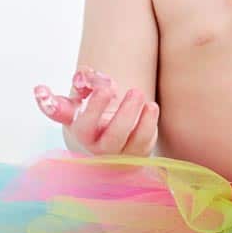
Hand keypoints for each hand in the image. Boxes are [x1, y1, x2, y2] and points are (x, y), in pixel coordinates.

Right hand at [34, 67, 158, 155]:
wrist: (110, 121)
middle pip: (113, 138)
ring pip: (135, 142)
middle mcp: (100, 148)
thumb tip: (81, 79)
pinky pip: (147, 142)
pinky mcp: (139, 152)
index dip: (94, 109)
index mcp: (83, 133)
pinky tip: (150, 106)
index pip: (84, 127)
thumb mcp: (86, 91)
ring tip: (140, 94)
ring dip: (143, 119)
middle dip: (126, 114)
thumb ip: (83, 81)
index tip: (104, 89)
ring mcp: (121, 153)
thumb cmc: (95, 105)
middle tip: (135, 91)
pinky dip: (150, 122)